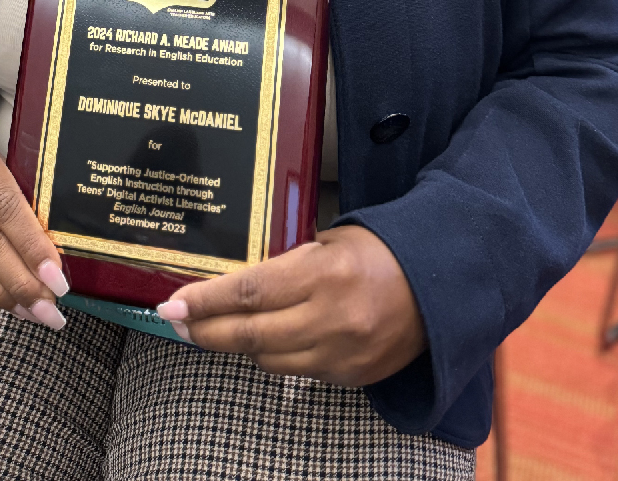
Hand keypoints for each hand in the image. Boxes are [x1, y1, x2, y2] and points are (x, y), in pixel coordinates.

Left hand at [156, 225, 425, 384]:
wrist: (444, 285)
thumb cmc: (383, 249)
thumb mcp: (333, 240)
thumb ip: (289, 264)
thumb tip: (242, 284)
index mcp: (323, 274)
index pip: (249, 293)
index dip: (206, 302)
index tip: (173, 305)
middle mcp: (329, 319)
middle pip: (250, 334)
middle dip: (205, 331)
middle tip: (175, 325)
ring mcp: (340, 354)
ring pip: (268, 359)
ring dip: (238, 345)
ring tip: (214, 330)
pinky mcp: (351, 377)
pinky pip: (298, 372)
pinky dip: (276, 356)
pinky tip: (264, 341)